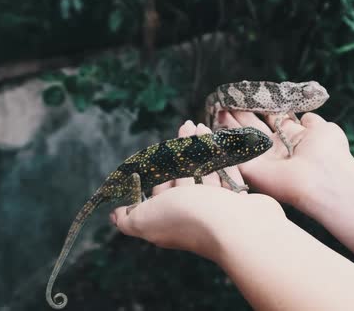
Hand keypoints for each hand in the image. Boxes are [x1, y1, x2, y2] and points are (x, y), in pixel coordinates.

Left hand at [110, 121, 284, 260]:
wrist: (237, 228)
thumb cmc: (189, 219)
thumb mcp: (144, 220)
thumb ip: (127, 218)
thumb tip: (116, 214)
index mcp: (168, 218)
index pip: (159, 192)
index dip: (157, 168)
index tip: (158, 146)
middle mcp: (193, 214)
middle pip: (183, 178)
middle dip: (180, 151)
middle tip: (184, 125)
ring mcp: (218, 207)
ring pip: (206, 172)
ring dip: (199, 148)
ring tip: (197, 126)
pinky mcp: (238, 200)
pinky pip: (227, 172)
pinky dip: (219, 155)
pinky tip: (214, 138)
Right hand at [217, 111, 353, 214]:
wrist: (325, 179)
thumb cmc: (330, 154)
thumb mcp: (324, 129)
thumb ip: (312, 121)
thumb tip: (306, 116)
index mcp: (292, 137)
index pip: (271, 118)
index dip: (260, 107)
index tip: (248, 95)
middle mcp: (275, 149)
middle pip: (253, 127)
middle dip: (240, 114)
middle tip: (226, 101)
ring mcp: (262, 160)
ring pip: (241, 139)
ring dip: (229, 124)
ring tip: (217, 109)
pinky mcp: (251, 171)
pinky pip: (233, 155)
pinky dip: (222, 143)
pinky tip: (212, 128)